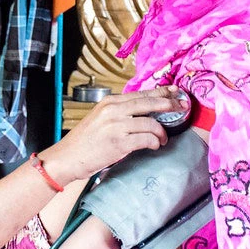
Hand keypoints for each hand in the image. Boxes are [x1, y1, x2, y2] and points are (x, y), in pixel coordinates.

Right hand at [39, 86, 187, 183]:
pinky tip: (155, 146)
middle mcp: (113, 110)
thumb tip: (144, 111)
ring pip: (150, 123)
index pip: (141, 93)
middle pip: (149, 103)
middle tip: (181, 107)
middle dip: (169, 104)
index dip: (161, 92)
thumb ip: (119, 112)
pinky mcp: (119, 143)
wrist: (67, 157)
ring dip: (161, 132)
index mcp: (110, 102)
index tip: (174, 91)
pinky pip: (146, 139)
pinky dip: (155, 143)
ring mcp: (116, 126)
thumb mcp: (100, 118)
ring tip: (163, 139)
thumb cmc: (84, 141)